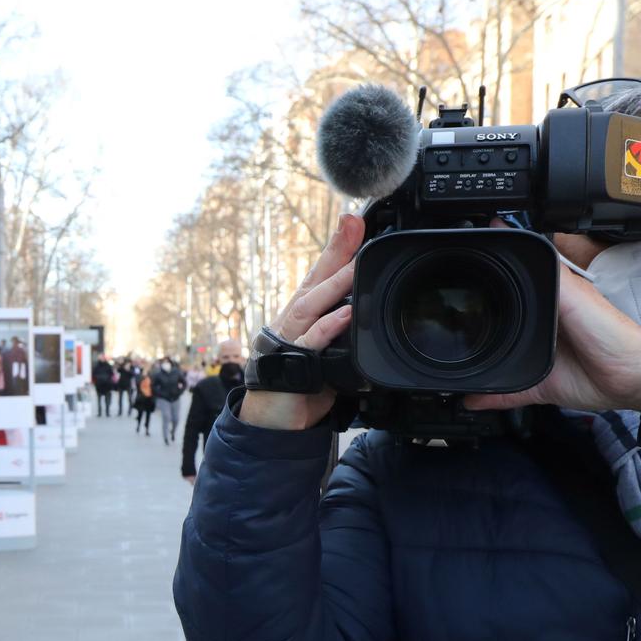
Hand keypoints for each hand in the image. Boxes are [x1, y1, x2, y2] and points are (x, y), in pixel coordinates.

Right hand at [239, 213, 363, 430]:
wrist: (274, 420)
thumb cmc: (300, 384)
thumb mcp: (328, 352)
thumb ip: (344, 332)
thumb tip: (367, 313)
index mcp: (303, 315)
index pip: (320, 275)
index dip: (336, 247)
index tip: (353, 220)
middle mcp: (294, 321)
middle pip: (314, 280)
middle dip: (335, 252)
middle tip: (354, 225)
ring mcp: (290, 340)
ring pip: (312, 305)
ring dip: (334, 284)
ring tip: (356, 266)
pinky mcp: (292, 364)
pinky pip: (310, 342)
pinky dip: (327, 328)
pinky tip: (343, 316)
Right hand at [461, 256, 640, 414]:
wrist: (631, 381)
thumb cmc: (614, 335)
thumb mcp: (578, 298)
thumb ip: (551, 276)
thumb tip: (524, 245)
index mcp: (549, 297)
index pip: (513, 279)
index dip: (488, 270)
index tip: (458, 260)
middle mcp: (539, 323)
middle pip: (498, 316)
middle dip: (472, 316)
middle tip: (440, 313)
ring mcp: (534, 354)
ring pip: (496, 352)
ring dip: (475, 356)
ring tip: (447, 353)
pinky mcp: (536, 382)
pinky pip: (504, 390)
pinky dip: (486, 394)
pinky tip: (467, 396)